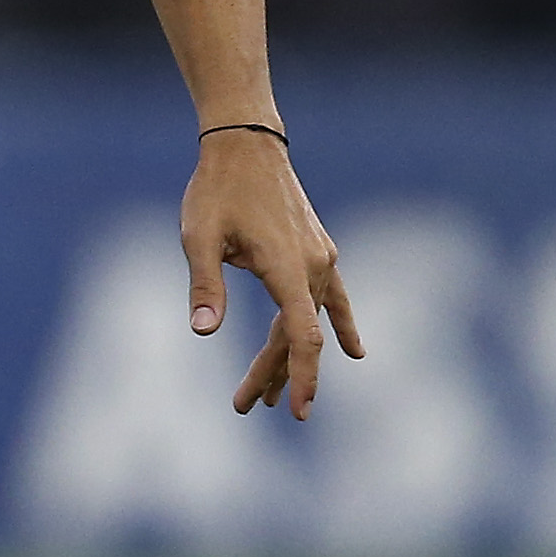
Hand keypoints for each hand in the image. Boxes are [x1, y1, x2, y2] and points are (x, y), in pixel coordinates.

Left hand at [183, 130, 360, 417]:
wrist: (246, 146)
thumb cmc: (216, 190)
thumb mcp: (199, 237)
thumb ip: (205, 285)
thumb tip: (204, 333)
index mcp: (285, 266)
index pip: (300, 335)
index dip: (301, 375)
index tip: (301, 410)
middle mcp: (313, 265)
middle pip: (298, 334)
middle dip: (274, 374)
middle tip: (245, 407)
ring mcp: (321, 258)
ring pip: (309, 320)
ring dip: (290, 356)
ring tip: (271, 397)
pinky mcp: (319, 251)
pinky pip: (334, 297)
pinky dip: (341, 324)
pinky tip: (356, 351)